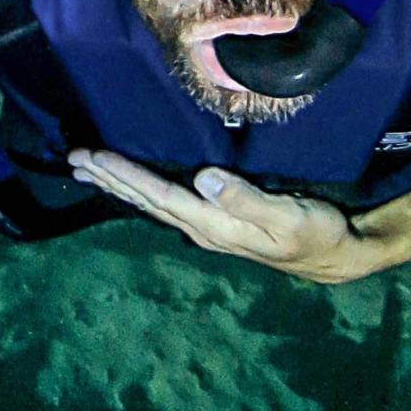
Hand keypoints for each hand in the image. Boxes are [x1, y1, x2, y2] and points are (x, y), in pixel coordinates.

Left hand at [69, 148, 383, 284]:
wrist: (336, 254)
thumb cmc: (316, 232)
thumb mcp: (287, 216)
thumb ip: (247, 198)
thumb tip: (205, 178)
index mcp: (215, 225)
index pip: (160, 196)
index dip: (127, 175)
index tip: (96, 156)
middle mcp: (203, 228)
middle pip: (146, 201)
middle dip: (109, 178)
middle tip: (73, 157)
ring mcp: (206, 227)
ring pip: (151, 203)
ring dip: (118, 184)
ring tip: (85, 169)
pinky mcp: (214, 221)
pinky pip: (165, 203)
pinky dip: (139, 189)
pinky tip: (127, 183)